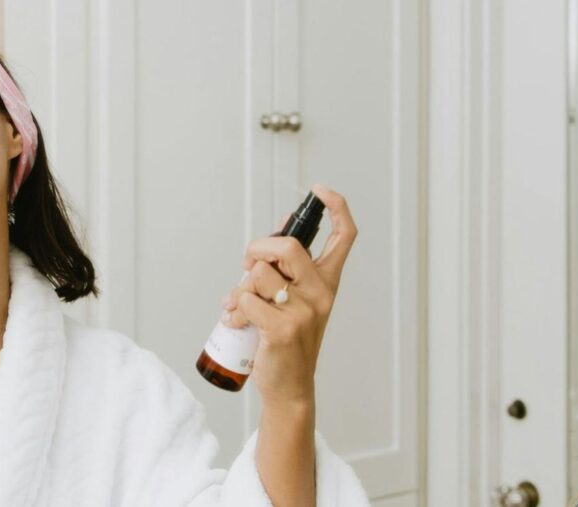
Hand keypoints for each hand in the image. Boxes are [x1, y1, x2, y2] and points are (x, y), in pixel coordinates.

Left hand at [221, 183, 357, 405]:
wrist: (289, 386)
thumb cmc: (287, 339)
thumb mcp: (295, 300)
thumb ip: (286, 269)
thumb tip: (276, 231)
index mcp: (327, 282)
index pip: (344, 237)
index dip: (336, 207)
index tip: (320, 190)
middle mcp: (321, 293)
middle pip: (287, 246)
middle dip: (258, 248)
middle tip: (248, 266)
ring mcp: (304, 311)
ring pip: (259, 274)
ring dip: (240, 287)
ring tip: (240, 305)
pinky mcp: (282, 328)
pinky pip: (246, 299)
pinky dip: (234, 308)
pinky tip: (236, 321)